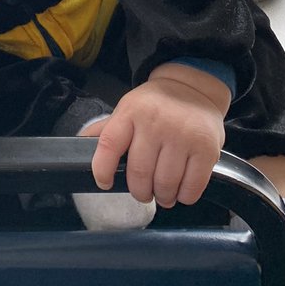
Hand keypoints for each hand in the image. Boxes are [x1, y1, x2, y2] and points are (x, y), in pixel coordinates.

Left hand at [78, 70, 225, 208]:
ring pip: (165, 185)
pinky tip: (181, 190)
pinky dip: (183, 197)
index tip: (104, 183)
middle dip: (139, 192)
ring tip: (163, 193)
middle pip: (138, 173)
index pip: (109, 145)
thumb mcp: (128, 108)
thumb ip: (107, 130)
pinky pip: (191, 188)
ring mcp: (183, 136)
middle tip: (143, 192)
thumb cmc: (156, 104)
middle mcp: (156, 123)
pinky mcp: (206, 149)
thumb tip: (78, 144)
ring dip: (162, 197)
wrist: (195, 88)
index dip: (102, 170)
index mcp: (131, 112)